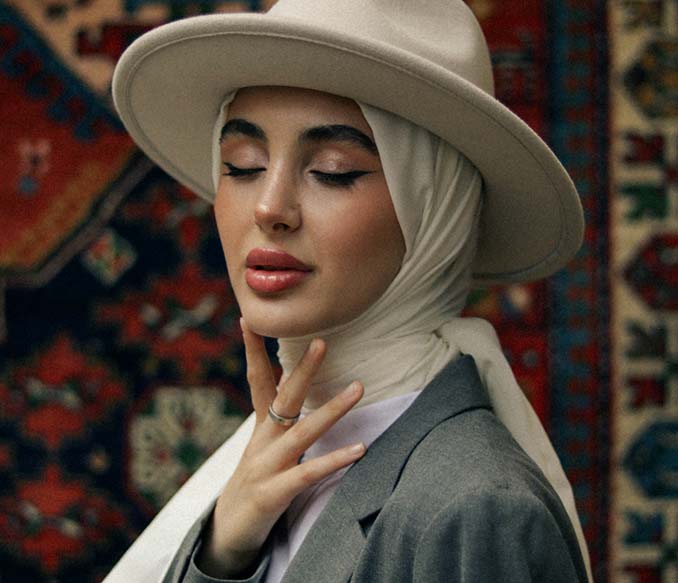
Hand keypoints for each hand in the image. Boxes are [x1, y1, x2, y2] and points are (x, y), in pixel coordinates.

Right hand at [196, 319, 364, 577]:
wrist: (229, 531)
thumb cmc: (256, 481)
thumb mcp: (264, 444)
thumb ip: (279, 414)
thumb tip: (294, 381)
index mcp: (261, 427)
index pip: (257, 380)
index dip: (252, 350)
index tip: (249, 318)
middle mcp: (263, 440)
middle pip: (283, 398)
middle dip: (303, 370)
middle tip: (322, 341)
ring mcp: (266, 466)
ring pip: (302, 432)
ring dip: (332, 409)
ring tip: (358, 388)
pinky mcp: (273, 493)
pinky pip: (307, 474)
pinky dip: (333, 460)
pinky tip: (359, 449)